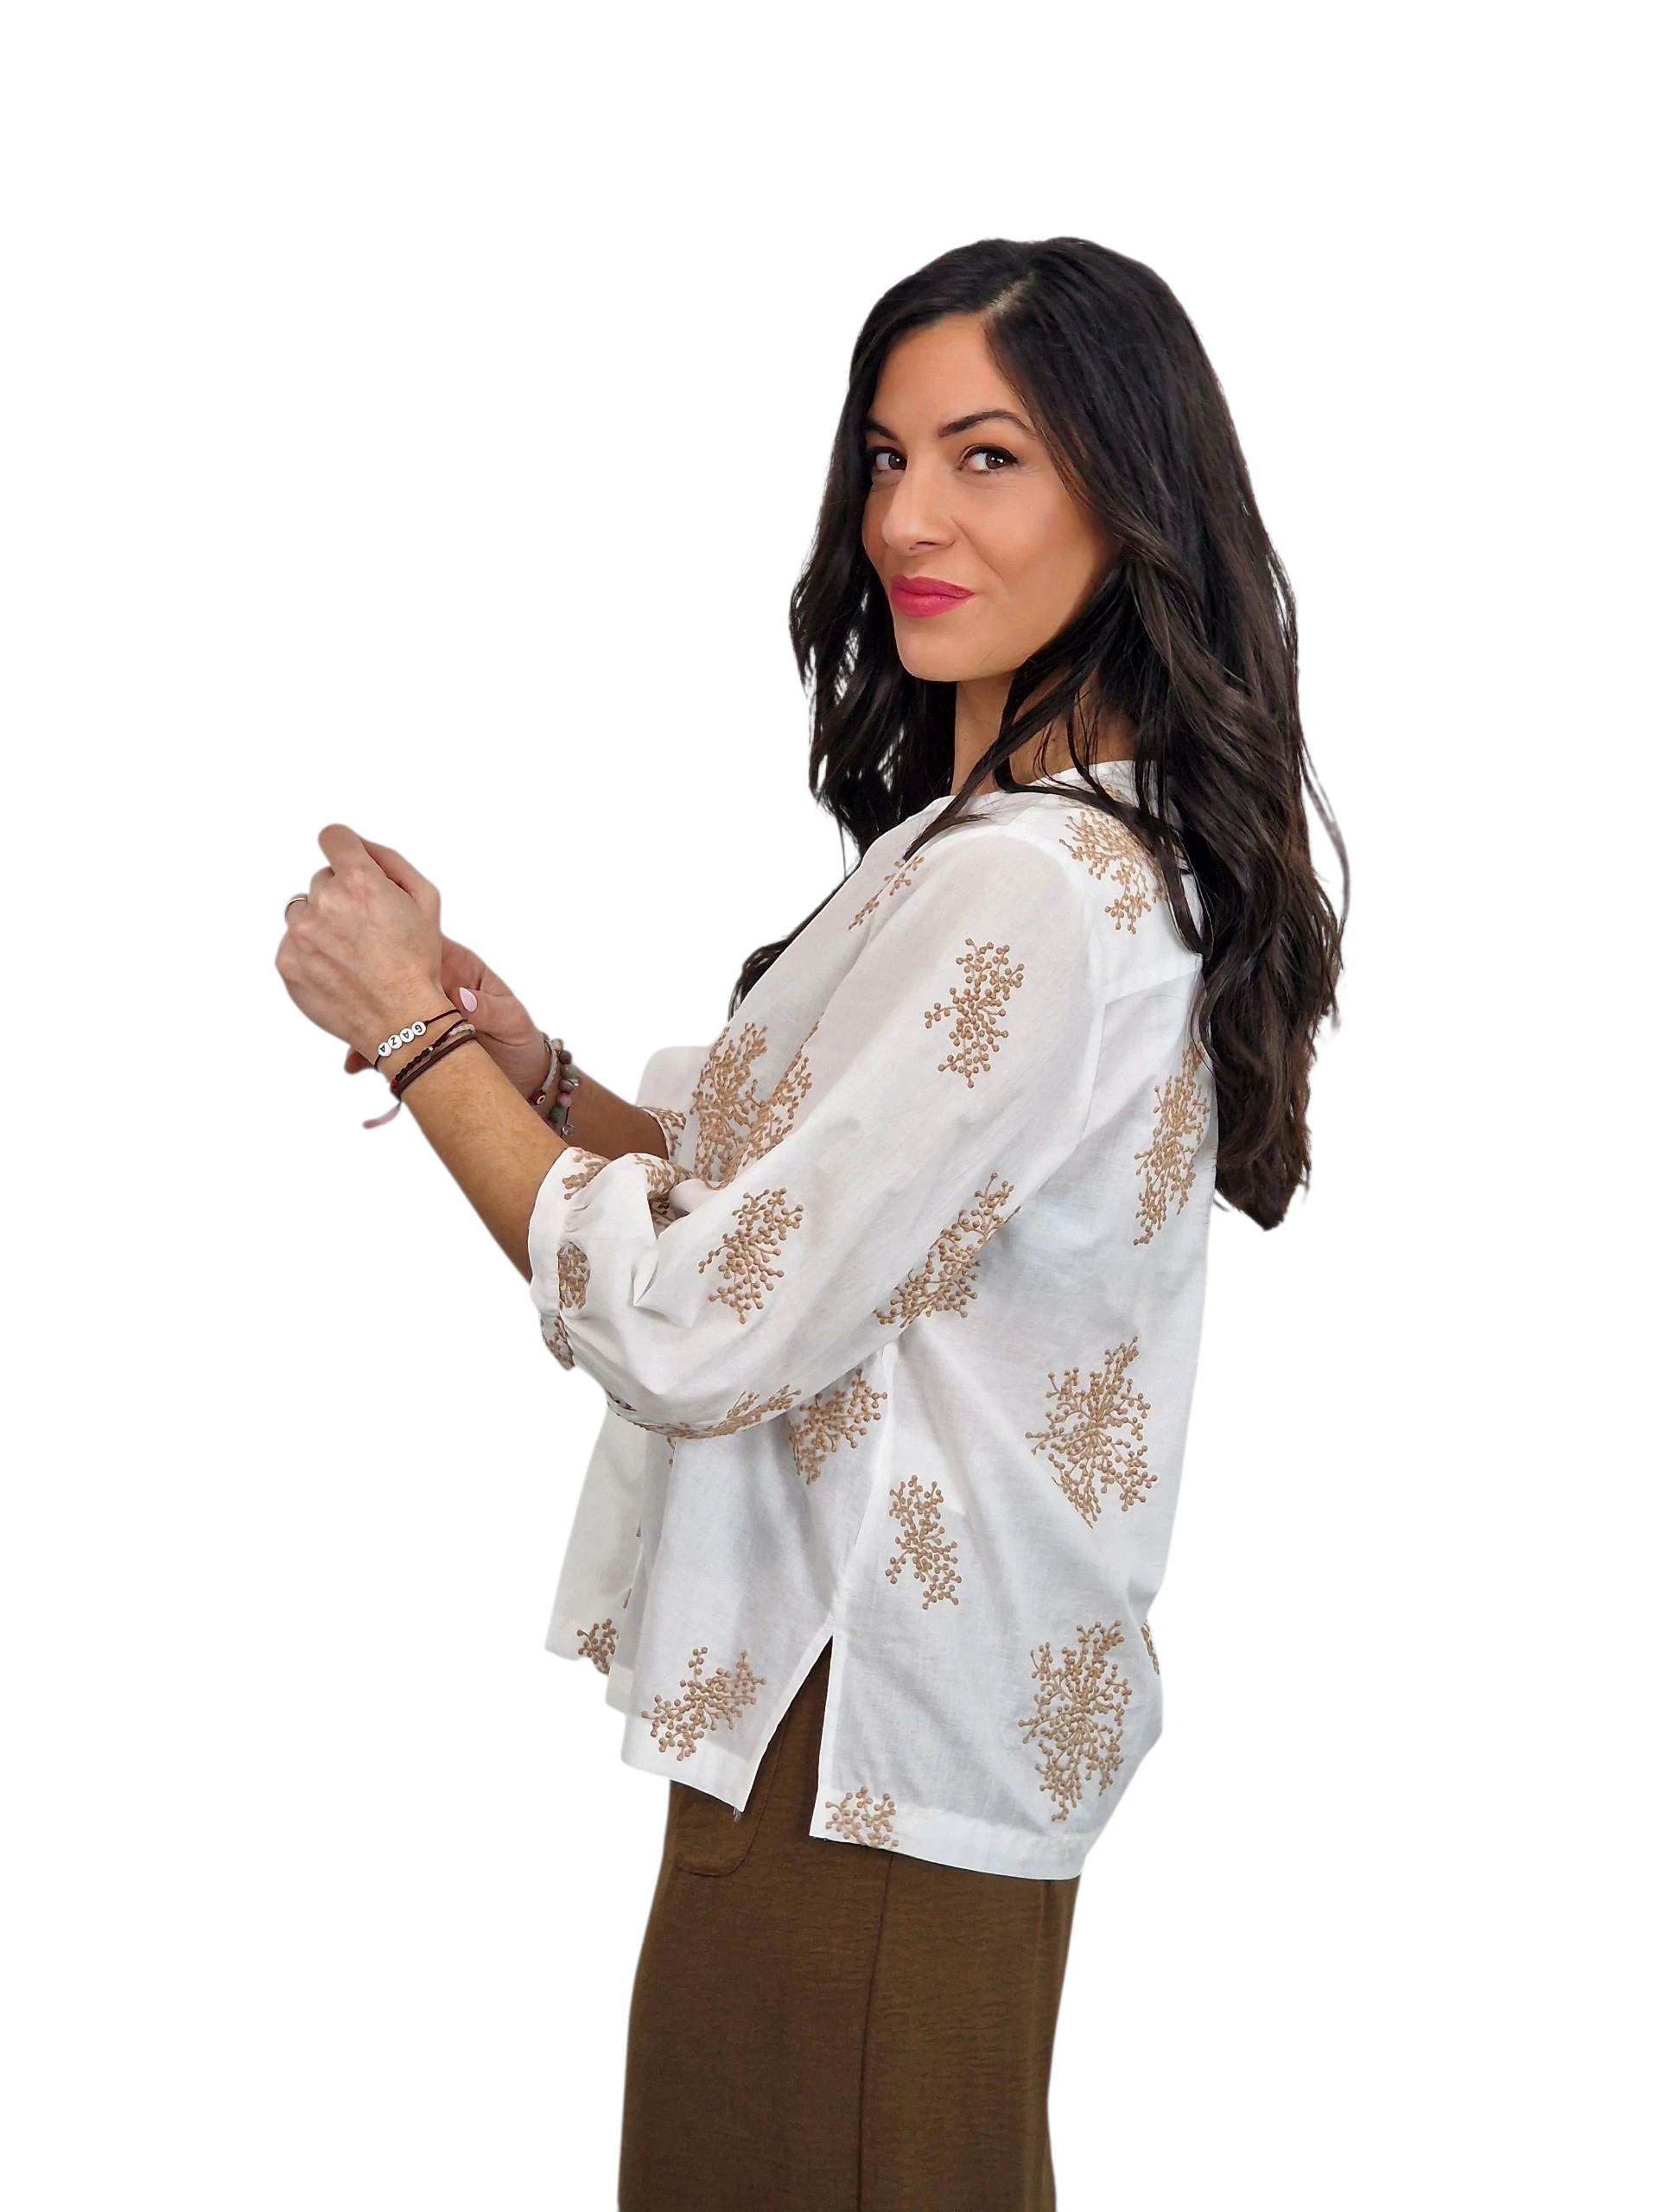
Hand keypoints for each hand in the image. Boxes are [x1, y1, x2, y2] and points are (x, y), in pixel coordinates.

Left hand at [276, 826, 444, 1060]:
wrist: (402, 1021)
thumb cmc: (418, 962)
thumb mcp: (427, 899)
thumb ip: (390, 860)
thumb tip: (359, 845)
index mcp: (359, 881)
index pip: (333, 837)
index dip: (345, 849)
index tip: (348, 863)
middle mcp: (325, 902)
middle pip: (321, 880)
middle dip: (341, 896)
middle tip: (366, 929)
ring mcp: (301, 933)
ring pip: (303, 911)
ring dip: (321, 923)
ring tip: (350, 953)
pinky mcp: (286, 961)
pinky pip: (293, 943)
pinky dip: (311, 954)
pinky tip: (338, 971)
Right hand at [341, 929, 550, 1097]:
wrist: (521, 1075)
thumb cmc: (518, 1037)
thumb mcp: (511, 1020)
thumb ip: (489, 1008)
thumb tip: (463, 999)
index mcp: (457, 967)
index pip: (423, 943)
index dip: (399, 941)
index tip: (377, 951)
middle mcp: (432, 986)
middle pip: (392, 975)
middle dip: (370, 986)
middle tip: (355, 1003)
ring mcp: (417, 1014)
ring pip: (381, 1009)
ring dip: (365, 1023)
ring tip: (351, 1044)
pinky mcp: (410, 1042)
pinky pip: (383, 1041)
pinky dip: (368, 1050)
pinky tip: (355, 1062)